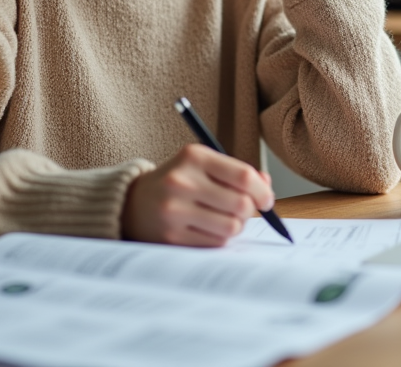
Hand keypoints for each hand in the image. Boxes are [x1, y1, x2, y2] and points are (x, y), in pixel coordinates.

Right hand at [121, 144, 274, 246]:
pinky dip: (219, 238)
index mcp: (193, 156)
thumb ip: (236, 172)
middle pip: (241, 204)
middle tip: (246, 210)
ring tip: (225, 219)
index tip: (266, 199)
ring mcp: (174, 211)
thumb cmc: (179, 181)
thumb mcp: (203, 165)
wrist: (133, 203)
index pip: (243, 176)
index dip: (263, 191)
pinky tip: (208, 229)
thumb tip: (266, 187)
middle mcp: (182, 182)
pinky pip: (215, 243)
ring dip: (236, 226)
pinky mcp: (171, 236)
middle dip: (251, 210)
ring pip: (231, 227)